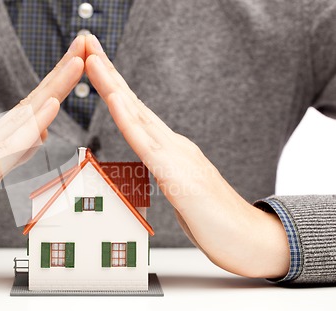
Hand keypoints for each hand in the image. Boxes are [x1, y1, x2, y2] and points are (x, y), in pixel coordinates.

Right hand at [0, 37, 85, 268]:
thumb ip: (13, 156)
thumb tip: (36, 137)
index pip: (32, 110)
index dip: (57, 85)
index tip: (80, 62)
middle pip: (31, 103)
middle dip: (61, 74)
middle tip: (85, 45)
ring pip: (22, 118)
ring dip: (53, 89)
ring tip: (77, 63)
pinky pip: (6, 150)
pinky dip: (29, 128)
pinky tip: (47, 109)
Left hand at [84, 35, 289, 278]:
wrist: (250, 240)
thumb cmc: (213, 219)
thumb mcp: (180, 191)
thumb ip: (166, 172)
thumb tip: (155, 165)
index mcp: (168, 148)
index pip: (134, 112)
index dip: (112, 85)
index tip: (93, 62)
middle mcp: (171, 144)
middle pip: (133, 102)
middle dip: (108, 72)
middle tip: (87, 42)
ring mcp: (177, 156)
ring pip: (137, 115)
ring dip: (112, 84)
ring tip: (92, 58)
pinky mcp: (178, 176)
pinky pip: (147, 144)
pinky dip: (129, 119)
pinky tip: (115, 98)